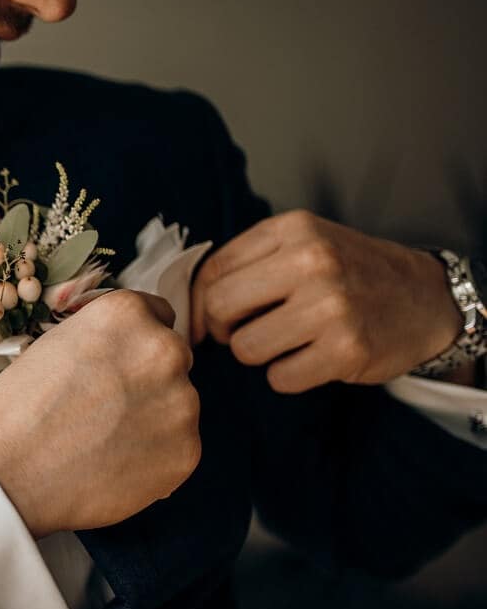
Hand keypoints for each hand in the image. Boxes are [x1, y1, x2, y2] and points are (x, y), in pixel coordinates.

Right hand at [0, 290, 201, 537]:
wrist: (6, 475)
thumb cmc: (16, 412)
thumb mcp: (54, 346)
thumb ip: (102, 340)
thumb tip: (123, 354)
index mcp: (128, 315)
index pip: (157, 314)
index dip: (132, 343)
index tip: (116, 365)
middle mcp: (164, 350)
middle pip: (171, 360)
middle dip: (145, 380)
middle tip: (105, 409)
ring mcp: (182, 403)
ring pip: (177, 406)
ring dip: (152, 419)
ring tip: (104, 442)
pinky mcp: (187, 451)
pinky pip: (178, 448)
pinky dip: (154, 457)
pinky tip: (115, 465)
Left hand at [190, 210, 461, 393]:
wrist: (424, 298)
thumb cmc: (349, 273)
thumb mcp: (301, 244)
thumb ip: (245, 263)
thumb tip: (185, 308)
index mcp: (293, 230)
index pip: (212, 272)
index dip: (201, 304)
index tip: (211, 320)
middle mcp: (313, 261)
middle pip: (220, 309)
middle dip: (224, 330)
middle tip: (248, 331)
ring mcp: (332, 306)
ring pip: (246, 348)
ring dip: (259, 354)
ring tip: (288, 341)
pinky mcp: (347, 349)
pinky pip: (280, 378)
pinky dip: (289, 375)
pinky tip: (312, 357)